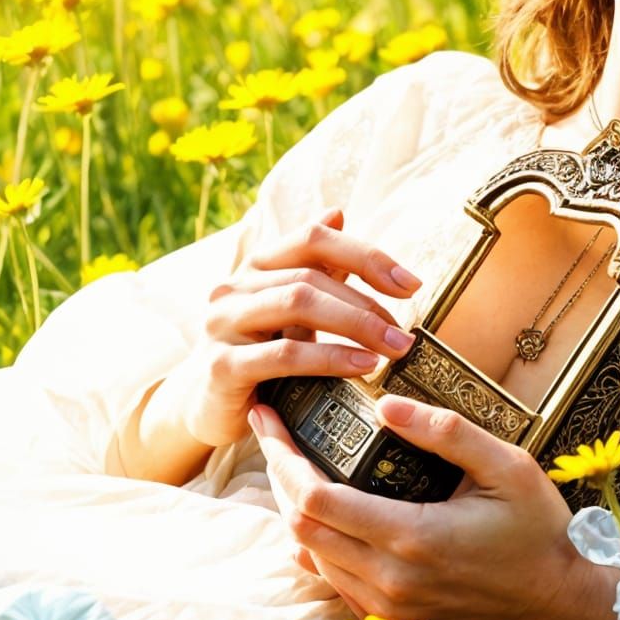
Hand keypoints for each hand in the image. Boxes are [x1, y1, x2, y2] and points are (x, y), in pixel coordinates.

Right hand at [148, 207, 422, 451]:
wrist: (208, 407)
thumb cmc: (259, 352)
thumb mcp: (290, 308)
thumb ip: (315, 266)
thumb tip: (338, 212)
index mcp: (255, 265)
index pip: (313, 238)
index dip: (365, 255)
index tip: (411, 284)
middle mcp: (233, 286)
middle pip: (310, 276)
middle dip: (367, 303)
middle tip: (405, 333)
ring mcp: (222, 323)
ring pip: (298, 305)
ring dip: (355, 326)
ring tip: (392, 348)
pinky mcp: (221, 366)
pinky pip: (284, 355)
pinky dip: (330, 358)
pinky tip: (362, 367)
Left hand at [250, 392, 619, 619]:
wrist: (556, 597)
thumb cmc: (537, 527)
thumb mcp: (506, 465)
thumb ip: (445, 432)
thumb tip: (384, 405)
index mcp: (412, 537)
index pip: (317, 499)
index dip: (282, 456)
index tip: (269, 417)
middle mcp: (390, 580)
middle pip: (301, 525)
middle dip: (278, 474)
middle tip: (273, 430)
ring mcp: (387, 606)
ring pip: (309, 554)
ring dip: (293, 506)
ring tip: (291, 458)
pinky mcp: (390, 617)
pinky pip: (331, 577)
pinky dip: (315, 538)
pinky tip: (321, 504)